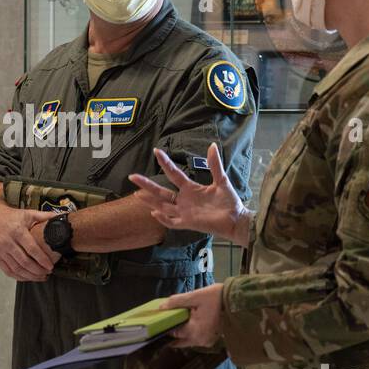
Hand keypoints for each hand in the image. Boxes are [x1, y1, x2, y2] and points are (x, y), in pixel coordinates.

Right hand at [0, 200, 58, 281]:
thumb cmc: (11, 216)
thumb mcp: (28, 214)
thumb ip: (44, 216)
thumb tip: (61, 216)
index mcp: (17, 231)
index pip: (31, 249)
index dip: (42, 259)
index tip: (50, 266)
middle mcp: (7, 242)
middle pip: (24, 262)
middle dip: (38, 270)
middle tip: (48, 273)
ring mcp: (0, 251)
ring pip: (16, 269)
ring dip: (30, 276)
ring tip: (41, 277)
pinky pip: (8, 271)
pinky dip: (19, 277)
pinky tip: (28, 277)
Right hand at [129, 143, 247, 244]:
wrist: (236, 219)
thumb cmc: (229, 202)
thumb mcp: (221, 180)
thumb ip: (215, 165)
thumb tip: (212, 145)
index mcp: (190, 189)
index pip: (174, 174)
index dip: (165, 163)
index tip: (156, 151)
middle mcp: (184, 200)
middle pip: (161, 192)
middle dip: (147, 184)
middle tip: (132, 176)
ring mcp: (185, 212)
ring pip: (163, 206)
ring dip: (150, 200)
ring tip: (137, 194)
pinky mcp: (189, 223)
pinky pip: (172, 222)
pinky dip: (164, 219)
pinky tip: (154, 212)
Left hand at [159, 283, 224, 348]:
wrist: (236, 301)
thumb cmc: (216, 298)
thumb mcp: (195, 296)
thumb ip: (176, 302)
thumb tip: (161, 307)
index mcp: (194, 331)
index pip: (173, 332)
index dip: (166, 326)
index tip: (161, 320)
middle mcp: (200, 340)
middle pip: (179, 341)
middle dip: (172, 333)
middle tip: (166, 323)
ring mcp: (206, 342)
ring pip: (187, 341)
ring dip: (182, 334)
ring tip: (177, 322)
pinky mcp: (211, 340)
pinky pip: (196, 340)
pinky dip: (191, 334)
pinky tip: (189, 324)